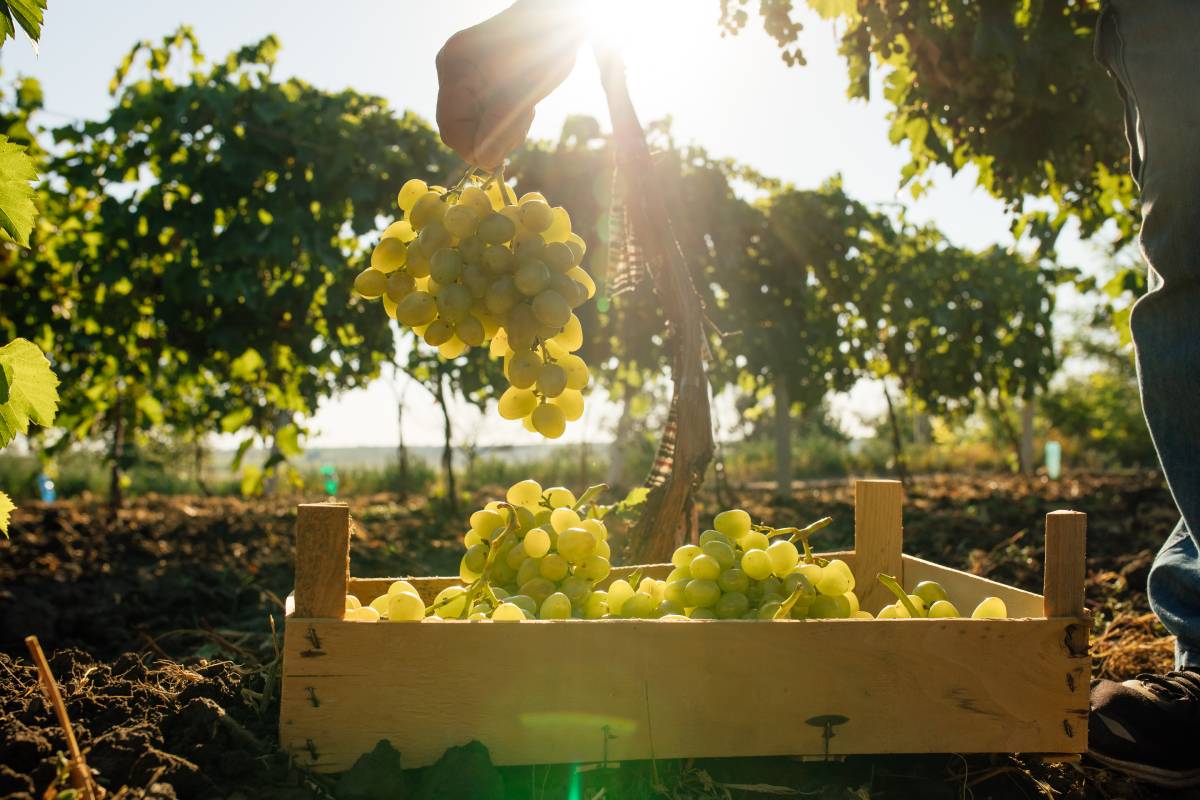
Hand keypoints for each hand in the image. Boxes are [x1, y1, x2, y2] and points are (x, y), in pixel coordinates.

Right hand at [436, 0, 585, 169]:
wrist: (556, 19)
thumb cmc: (543, 47)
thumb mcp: (523, 91)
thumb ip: (500, 127)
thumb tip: (485, 163)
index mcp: (455, 69)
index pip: (452, 132)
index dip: (477, 151)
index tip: (506, 153)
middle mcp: (451, 71)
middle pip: (461, 131)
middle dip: (493, 137)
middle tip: (524, 119)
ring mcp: (461, 75)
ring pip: (474, 126)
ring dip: (503, 128)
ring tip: (526, 106)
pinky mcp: (475, 80)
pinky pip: (483, 114)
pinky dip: (503, 118)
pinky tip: (522, 102)